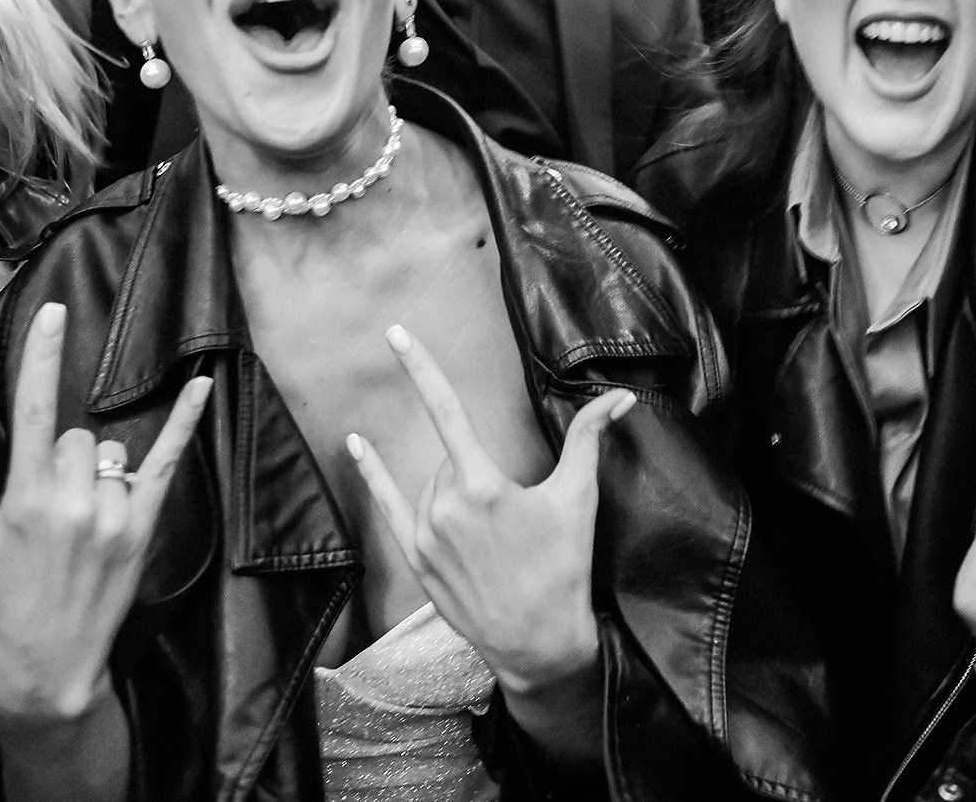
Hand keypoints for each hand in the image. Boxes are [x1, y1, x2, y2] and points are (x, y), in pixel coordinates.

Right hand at [0, 302, 211, 719]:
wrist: (49, 670)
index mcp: (26, 501)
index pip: (33, 411)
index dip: (41, 358)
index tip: (52, 310)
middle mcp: (76, 503)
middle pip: (73, 437)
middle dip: (55, 459)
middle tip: (40, 512)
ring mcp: (115, 516)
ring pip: (109, 454)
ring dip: (92, 474)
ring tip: (72, 526)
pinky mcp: (144, 529)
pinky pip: (167, 463)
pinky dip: (186, 422)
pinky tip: (204, 385)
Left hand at [348, 325, 632, 696]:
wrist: (539, 643)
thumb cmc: (563, 569)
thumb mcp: (578, 499)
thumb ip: (589, 439)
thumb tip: (619, 399)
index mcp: (483, 485)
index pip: (448, 409)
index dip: (421, 367)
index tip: (396, 332)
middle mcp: (445, 506)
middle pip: (453, 459)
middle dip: (480, 469)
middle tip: (518, 515)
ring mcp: (425, 536)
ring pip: (433, 485)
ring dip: (458, 490)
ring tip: (496, 537)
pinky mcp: (416, 561)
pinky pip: (390, 505)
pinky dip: (374, 474)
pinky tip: (356, 444)